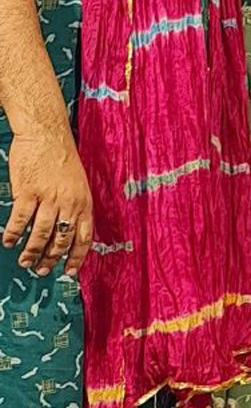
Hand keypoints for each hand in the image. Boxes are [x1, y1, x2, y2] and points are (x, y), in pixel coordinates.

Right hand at [2, 126, 92, 277]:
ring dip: (32, 251)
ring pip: (41, 233)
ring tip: (24, 261)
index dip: (77, 257)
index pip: (84, 237)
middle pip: (61, 239)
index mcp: (84, 202)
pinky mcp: (29, 191)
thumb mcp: (78, 184)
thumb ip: (74, 206)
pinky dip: (13, 233)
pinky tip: (8, 241)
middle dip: (51, 259)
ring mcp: (49, 198)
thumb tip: (66, 230)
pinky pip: (20, 218)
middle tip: (41, 270)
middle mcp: (69, 203)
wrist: (47, 135)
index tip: (69, 272)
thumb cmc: (62, 159)